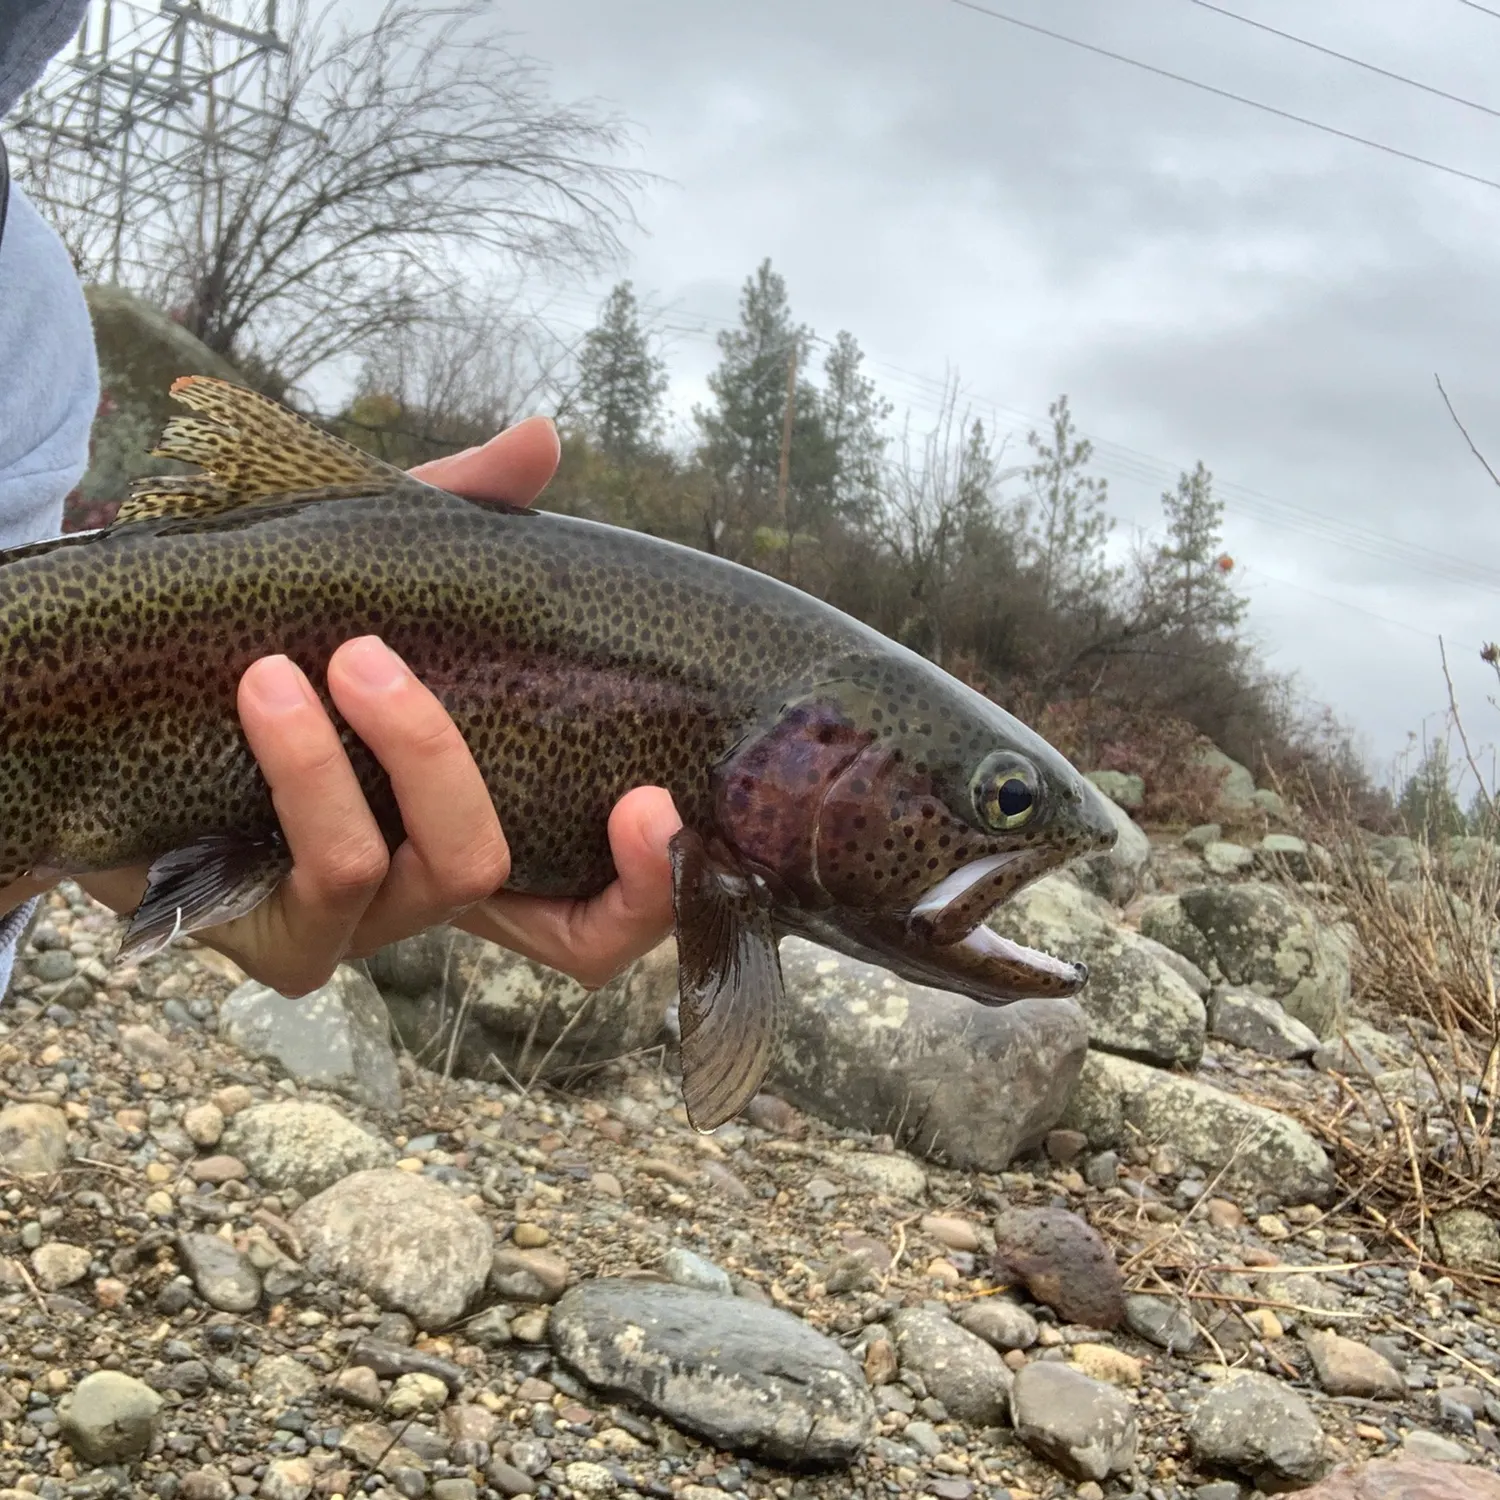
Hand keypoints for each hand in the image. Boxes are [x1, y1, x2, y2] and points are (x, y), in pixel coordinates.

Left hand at [73, 417, 680, 994]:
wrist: (128, 707)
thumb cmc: (284, 646)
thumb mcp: (377, 582)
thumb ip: (463, 520)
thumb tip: (541, 438)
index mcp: (480, 820)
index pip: (597, 913)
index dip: (646, 883)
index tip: (650, 801)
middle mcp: (431, 888)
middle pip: (493, 874)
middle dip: (440, 765)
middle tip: (369, 656)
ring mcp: (358, 926)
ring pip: (408, 877)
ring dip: (351, 765)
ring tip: (279, 670)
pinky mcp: (280, 943)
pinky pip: (322, 881)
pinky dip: (302, 781)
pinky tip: (258, 693)